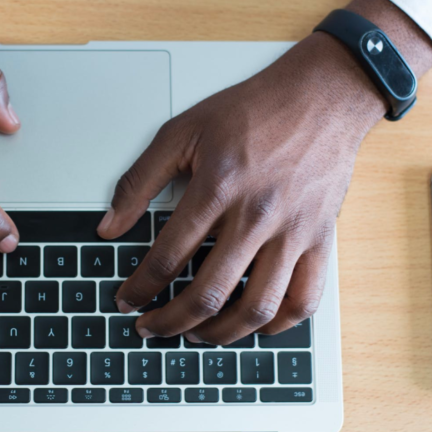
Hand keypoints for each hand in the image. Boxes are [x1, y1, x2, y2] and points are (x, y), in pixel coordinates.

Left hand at [97, 30, 390, 344]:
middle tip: (150, 328)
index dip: (139, 288)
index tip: (126, 300)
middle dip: (169, 322)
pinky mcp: (321, 239)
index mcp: (217, 188)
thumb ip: (139, 181)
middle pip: (207, 293)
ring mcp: (293, 232)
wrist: (321, 95)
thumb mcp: (181, 132)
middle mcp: (257, 216)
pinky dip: (277, 325)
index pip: (167, 257)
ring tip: (195, 335)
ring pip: (256, 308)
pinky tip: (253, 326)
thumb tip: (109, 226)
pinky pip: (304, 300)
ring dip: (219, 334)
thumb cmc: (252, 112)